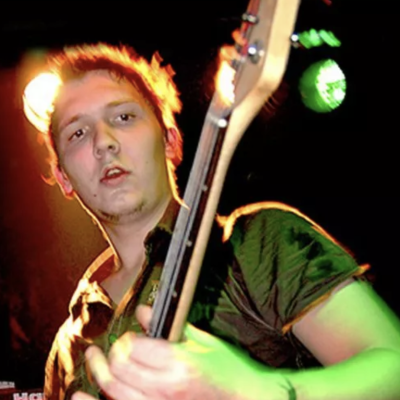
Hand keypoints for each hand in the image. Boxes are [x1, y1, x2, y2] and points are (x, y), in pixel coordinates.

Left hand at [71, 306, 290, 399]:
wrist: (246, 398)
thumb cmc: (229, 368)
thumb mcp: (202, 340)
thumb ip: (169, 326)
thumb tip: (143, 311)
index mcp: (179, 362)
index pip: (133, 347)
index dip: (128, 339)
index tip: (131, 337)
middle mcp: (165, 387)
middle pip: (118, 369)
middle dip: (112, 354)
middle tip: (114, 348)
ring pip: (114, 392)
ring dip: (101, 373)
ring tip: (96, 360)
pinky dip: (105, 398)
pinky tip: (93, 393)